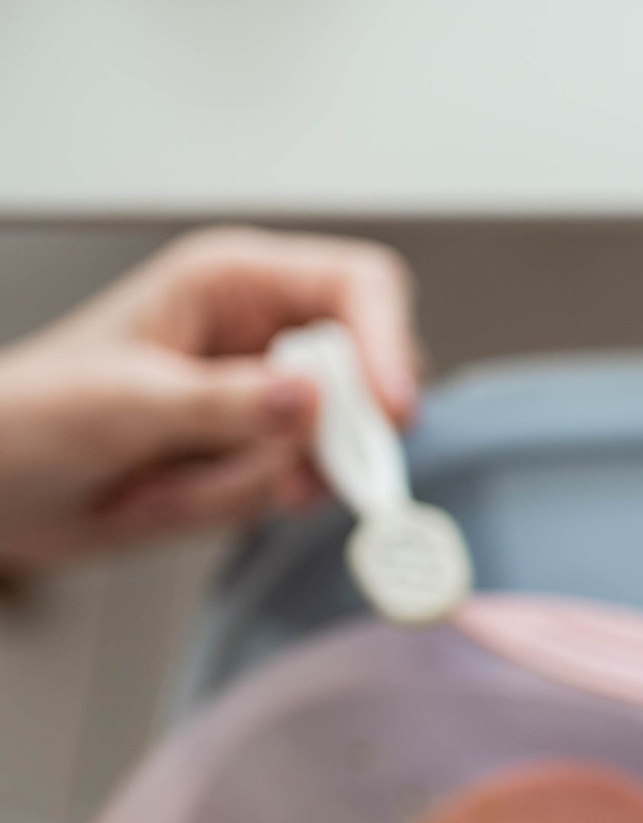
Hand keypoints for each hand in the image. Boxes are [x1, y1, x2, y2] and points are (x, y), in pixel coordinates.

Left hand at [0, 226, 417, 568]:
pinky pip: (303, 487)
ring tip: (180, 479)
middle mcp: (266, 335)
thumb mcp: (125, 402)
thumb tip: (310, 399)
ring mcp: (270, 400)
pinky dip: (250, 503)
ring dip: (263, 478)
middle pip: (370, 374)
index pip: (359, 287)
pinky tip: (186, 493)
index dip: (389, 343)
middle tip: (287, 470)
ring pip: (337, 445)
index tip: (391, 410)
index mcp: (234, 283)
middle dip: (332, 433)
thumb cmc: (32, 415)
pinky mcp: (264, 456)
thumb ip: (223, 402)